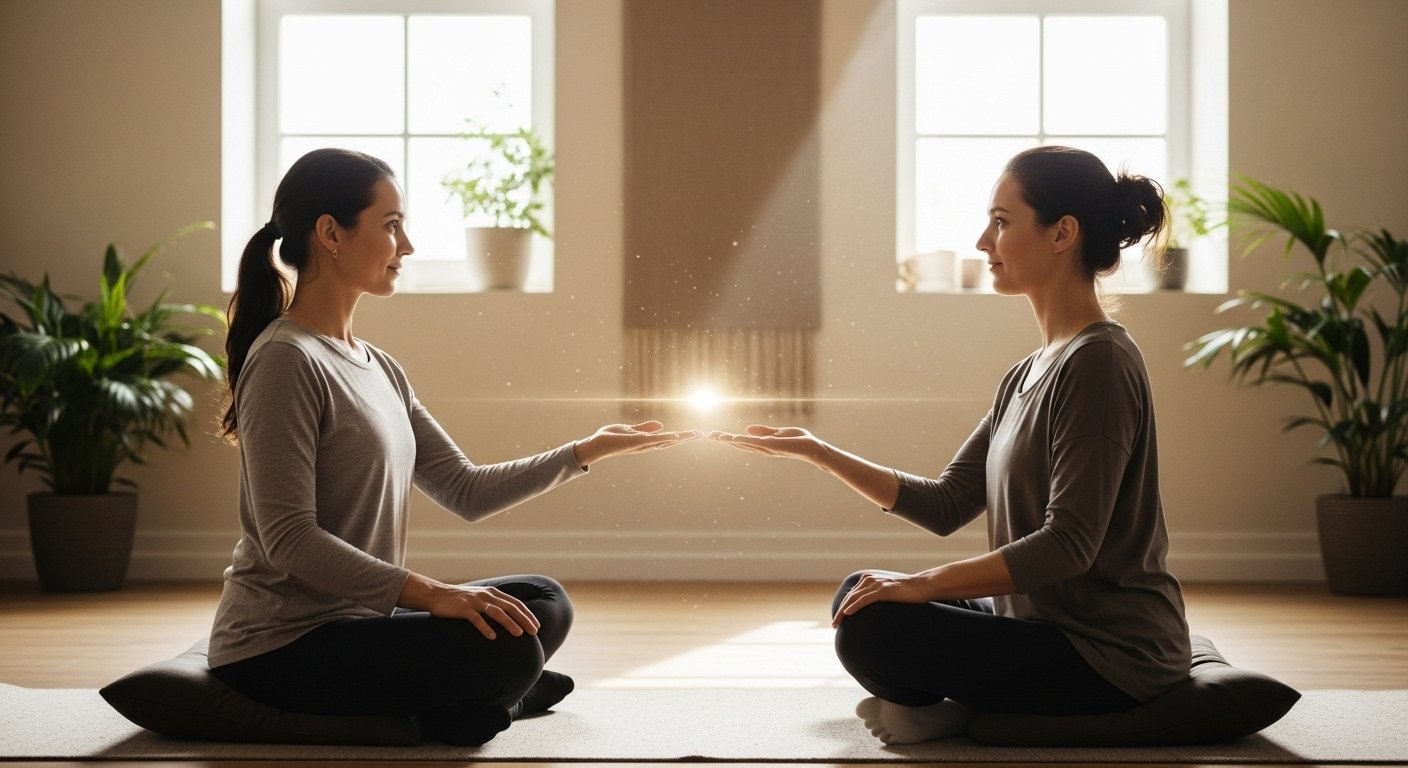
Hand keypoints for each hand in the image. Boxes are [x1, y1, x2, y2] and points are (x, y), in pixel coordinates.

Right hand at [421, 583, 540, 640]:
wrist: (436, 594)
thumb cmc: (460, 600)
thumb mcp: (480, 598)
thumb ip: (493, 604)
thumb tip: (509, 618)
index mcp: (493, 593)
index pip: (515, 603)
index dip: (527, 614)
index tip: (536, 626)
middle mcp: (487, 595)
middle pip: (510, 607)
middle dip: (524, 619)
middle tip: (534, 632)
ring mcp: (475, 601)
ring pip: (496, 612)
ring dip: (509, 623)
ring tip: (519, 634)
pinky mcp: (463, 609)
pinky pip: (476, 619)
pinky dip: (485, 628)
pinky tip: (492, 637)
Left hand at [572, 421, 701, 466]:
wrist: (596, 445)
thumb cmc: (610, 439)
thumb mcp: (630, 430)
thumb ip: (644, 428)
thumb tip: (660, 425)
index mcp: (646, 442)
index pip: (667, 439)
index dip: (680, 437)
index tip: (694, 433)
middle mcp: (647, 446)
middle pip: (670, 441)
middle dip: (686, 438)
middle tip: (701, 434)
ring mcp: (643, 445)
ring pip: (665, 441)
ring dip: (681, 438)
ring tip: (696, 434)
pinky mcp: (636, 442)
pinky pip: (653, 440)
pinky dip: (665, 438)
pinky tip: (676, 435)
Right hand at [707, 424, 827, 462]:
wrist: (815, 449)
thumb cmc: (800, 442)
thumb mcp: (780, 433)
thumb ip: (764, 431)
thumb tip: (746, 428)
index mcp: (764, 445)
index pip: (744, 442)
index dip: (729, 439)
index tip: (716, 435)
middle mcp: (763, 449)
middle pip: (740, 444)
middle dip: (725, 440)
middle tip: (709, 436)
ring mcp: (768, 449)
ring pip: (745, 444)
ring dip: (730, 441)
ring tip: (716, 437)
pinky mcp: (774, 446)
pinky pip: (755, 443)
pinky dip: (744, 441)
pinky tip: (733, 438)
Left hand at [832, 571, 932, 627]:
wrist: (922, 586)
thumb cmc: (906, 593)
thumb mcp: (888, 593)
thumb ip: (877, 597)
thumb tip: (871, 610)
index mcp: (868, 580)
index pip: (851, 595)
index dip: (843, 607)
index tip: (839, 619)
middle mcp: (869, 580)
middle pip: (850, 597)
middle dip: (840, 611)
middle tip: (835, 625)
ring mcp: (876, 584)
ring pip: (854, 598)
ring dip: (843, 611)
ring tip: (837, 623)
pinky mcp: (883, 590)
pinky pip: (865, 599)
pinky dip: (854, 606)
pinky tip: (847, 613)